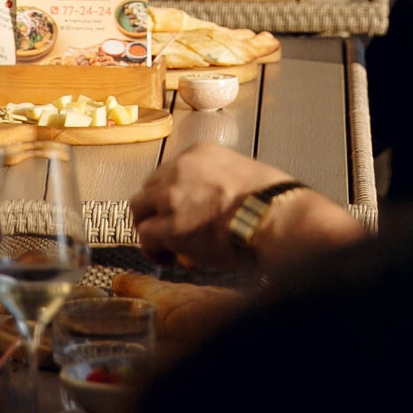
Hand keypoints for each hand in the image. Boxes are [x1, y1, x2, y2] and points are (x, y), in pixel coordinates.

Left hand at [127, 145, 358, 269]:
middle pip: (149, 188)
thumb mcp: (244, 171)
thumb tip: (220, 202)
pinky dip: (153, 250)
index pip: (169, 170)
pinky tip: (168, 259)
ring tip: (164, 246)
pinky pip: (146, 237)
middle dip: (155, 209)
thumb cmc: (272, 198)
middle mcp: (179, 168)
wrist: (273, 216)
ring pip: (139, 210)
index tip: (179, 208)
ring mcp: (171, 197)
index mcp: (199, 152)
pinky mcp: (169, 227)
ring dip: (150, 227)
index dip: (171, 194)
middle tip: (167, 228)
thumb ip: (221, 180)